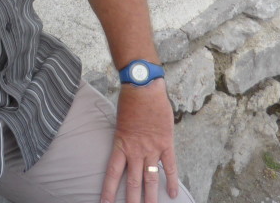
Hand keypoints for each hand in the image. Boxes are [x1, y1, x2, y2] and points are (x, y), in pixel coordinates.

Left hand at [100, 80, 179, 202]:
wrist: (143, 87)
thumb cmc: (129, 100)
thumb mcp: (120, 121)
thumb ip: (123, 138)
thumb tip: (124, 147)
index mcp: (121, 145)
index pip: (112, 173)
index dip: (108, 191)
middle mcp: (135, 150)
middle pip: (132, 181)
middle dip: (131, 200)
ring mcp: (151, 148)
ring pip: (150, 178)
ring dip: (149, 197)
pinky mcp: (165, 143)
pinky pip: (170, 166)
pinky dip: (171, 180)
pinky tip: (172, 194)